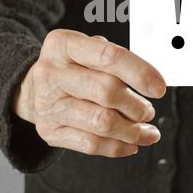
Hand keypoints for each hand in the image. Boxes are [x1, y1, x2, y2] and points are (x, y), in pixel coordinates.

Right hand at [12, 29, 165, 157]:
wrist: (33, 88)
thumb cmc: (70, 66)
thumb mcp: (86, 49)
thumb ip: (115, 59)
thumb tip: (150, 82)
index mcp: (62, 45)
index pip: (108, 56)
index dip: (139, 72)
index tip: (159, 86)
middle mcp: (52, 73)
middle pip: (106, 92)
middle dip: (137, 105)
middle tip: (148, 111)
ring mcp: (49, 104)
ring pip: (102, 123)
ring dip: (133, 131)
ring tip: (146, 130)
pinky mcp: (50, 131)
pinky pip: (91, 144)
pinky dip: (117, 147)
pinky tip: (130, 143)